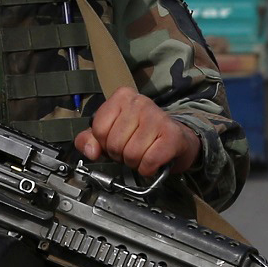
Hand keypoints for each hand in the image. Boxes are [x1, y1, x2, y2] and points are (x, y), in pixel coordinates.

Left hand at [75, 85, 202, 180]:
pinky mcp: (172, 134)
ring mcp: (158, 116)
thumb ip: (90, 140)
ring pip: (131, 154)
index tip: (118, 141)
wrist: (177, 141)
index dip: (105, 143)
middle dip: (120, 155)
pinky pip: (149, 161)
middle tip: (132, 149)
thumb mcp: (110, 134)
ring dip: (135, 163)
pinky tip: (153, 162)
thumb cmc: (142, 136)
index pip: (99, 129)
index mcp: (122, 97)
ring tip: (144, 154)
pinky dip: (148, 169)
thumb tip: (90, 151)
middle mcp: (140, 102)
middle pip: (114, 143)